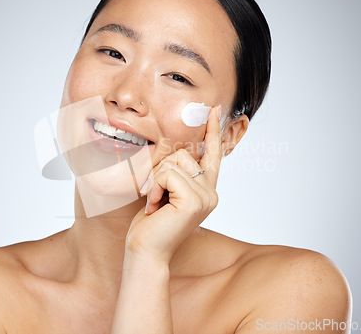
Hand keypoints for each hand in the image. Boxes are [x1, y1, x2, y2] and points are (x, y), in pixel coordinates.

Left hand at [125, 106, 222, 263]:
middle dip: (160, 169)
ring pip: (174, 161)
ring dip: (155, 179)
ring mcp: (205, 197)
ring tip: (155, 203)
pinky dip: (154, 186)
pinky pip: (168, 174)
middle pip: (183, 153)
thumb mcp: (166, 191)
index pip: (212, 154)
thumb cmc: (151, 223)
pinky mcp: (194, 201)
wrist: (145, 251)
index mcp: (206, 189)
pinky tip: (154, 206)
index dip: (213, 131)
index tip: (215, 110)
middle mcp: (211, 192)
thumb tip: (174, 148)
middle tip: (155, 196)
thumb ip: (176, 172)